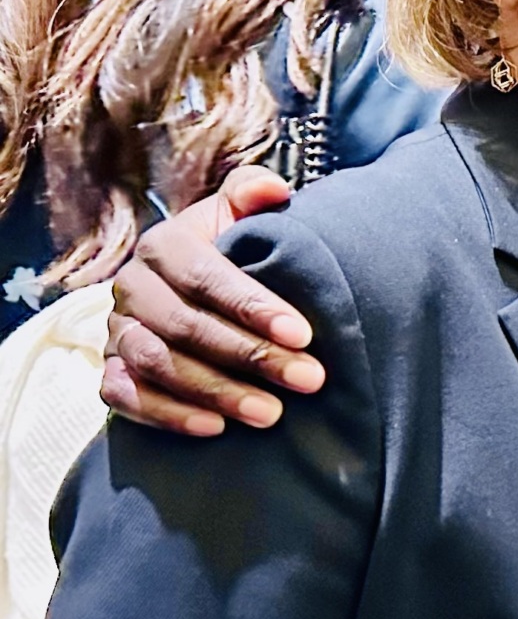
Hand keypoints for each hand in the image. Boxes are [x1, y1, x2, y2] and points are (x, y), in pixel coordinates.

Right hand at [101, 166, 321, 435]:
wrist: (190, 291)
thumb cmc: (231, 252)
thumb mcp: (239, 216)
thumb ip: (253, 194)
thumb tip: (274, 189)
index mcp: (164, 245)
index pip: (206, 277)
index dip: (253, 306)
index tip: (304, 335)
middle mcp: (131, 287)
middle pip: (186, 326)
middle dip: (250, 356)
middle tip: (308, 379)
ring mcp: (116, 331)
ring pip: (157, 364)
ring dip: (216, 391)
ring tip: (272, 414)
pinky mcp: (109, 370)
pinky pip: (125, 397)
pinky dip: (168, 415)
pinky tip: (215, 429)